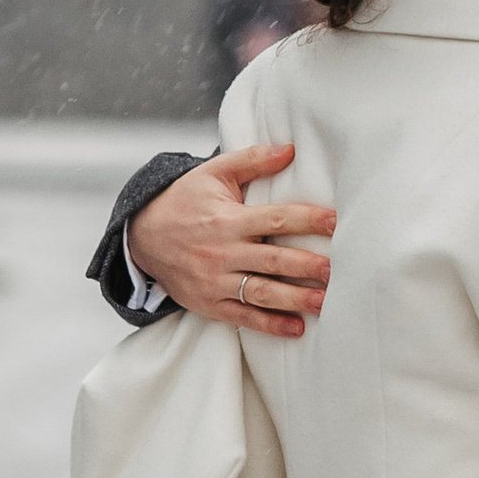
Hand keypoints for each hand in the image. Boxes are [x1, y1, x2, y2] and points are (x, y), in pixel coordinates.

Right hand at [129, 144, 334, 336]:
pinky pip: (242, 317)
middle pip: (272, 260)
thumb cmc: (184, 200)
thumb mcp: (213, 173)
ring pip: (260, 292)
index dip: (306, 219)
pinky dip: (269, 325)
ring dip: (295, 299)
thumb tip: (290, 149)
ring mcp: (214, 280)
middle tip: (337, 271)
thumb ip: (252, 160)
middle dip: (306, 266)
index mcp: (227, 219)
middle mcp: (222, 252)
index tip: (335, 222)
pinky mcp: (208, 303)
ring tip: (325, 302)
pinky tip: (297, 328)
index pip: (274, 219)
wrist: (141, 236)